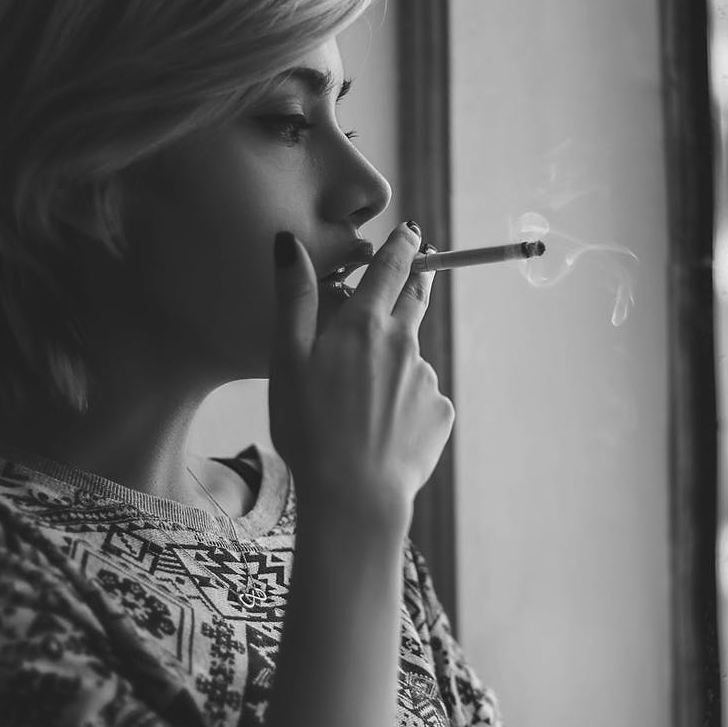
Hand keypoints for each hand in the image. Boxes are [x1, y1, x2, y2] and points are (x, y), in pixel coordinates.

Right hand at [269, 221, 454, 525]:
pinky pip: (419, 398)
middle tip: (422, 261)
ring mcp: (426, 380)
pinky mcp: (440, 413)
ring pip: (409, 358)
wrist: (355, 496)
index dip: (402, 244)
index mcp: (364, 326)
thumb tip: (288, 243)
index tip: (412, 230)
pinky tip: (379, 431)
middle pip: (416, 299)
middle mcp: (404, 344)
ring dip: (394, 364)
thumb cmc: (309, 429)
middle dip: (418, 276)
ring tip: (360, 405)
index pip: (390, 268)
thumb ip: (293, 299)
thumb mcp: (288, 361)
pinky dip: (402, 405)